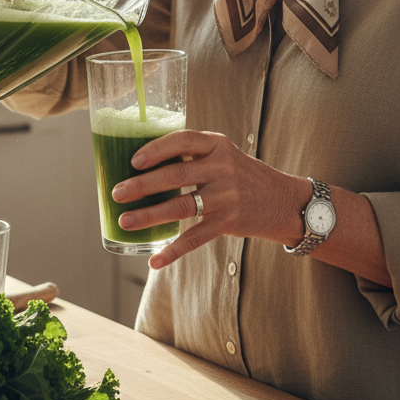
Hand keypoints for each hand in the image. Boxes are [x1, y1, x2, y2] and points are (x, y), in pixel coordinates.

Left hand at [110, 130, 310, 268]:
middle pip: (175, 176)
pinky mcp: (229, 222)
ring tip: (125, 221)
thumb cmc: (243, 174)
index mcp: (217, 144)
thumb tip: (144, 164)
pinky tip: (155, 259)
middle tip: (117, 193)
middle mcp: (223, 167)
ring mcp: (227, 196)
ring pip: (180, 207)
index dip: (156, 149)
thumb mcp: (223, 154)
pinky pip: (195, 238)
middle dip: (141, 186)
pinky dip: (173, 250)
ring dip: (148, 216)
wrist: (283, 200)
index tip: (133, 160)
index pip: (182, 140)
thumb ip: (193, 155)